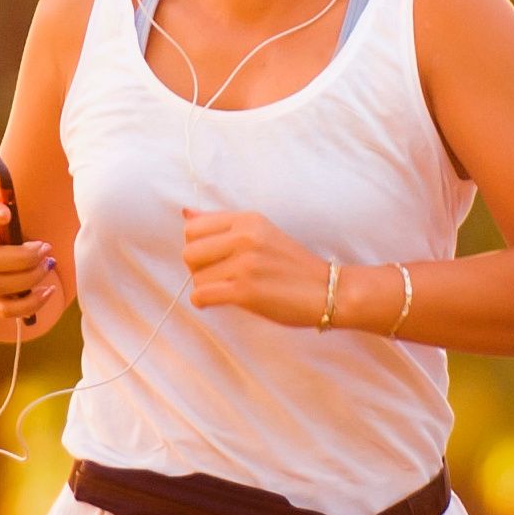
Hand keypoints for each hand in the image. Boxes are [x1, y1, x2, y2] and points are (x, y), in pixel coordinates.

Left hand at [182, 208, 329, 326]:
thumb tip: (185, 212)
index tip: (214, 258)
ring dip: (206, 287)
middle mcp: (245, 237)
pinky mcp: (245, 290)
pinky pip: (201, 296)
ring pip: (196, 278)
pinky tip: (220, 301)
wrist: (328, 291)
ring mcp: (245, 264)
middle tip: (218, 276)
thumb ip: (222, 223)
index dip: (197, 246)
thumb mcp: (261, 233)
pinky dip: (204, 302)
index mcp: (248, 219)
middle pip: (189, 252)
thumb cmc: (292, 265)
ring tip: (227, 289)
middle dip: (197, 268)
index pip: (193, 228)